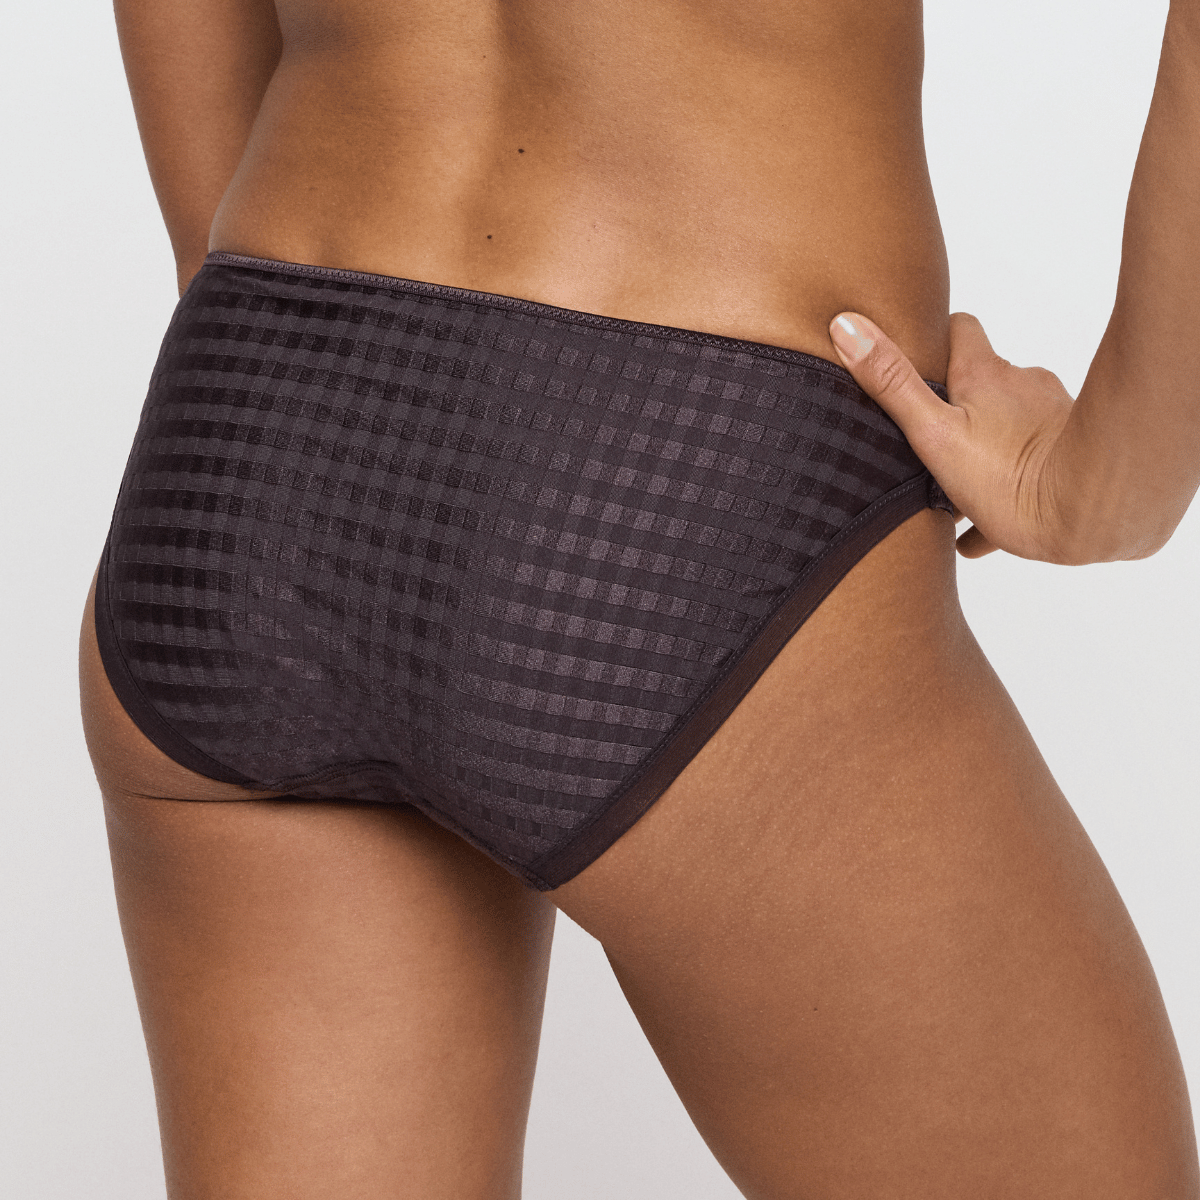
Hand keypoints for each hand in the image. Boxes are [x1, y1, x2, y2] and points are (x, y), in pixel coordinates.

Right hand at [828, 311, 1080, 561]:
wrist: (1097, 509)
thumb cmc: (1014, 476)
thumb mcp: (934, 433)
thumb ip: (892, 384)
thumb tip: (847, 326)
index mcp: (985, 376)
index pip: (961, 330)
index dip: (939, 339)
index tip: (918, 356)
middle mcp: (1023, 387)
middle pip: (983, 382)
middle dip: (957, 404)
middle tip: (927, 435)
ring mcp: (1051, 420)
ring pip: (1008, 426)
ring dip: (984, 447)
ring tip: (953, 490)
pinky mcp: (1072, 457)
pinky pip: (1033, 468)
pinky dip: (1009, 490)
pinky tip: (982, 531)